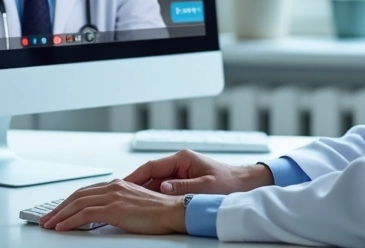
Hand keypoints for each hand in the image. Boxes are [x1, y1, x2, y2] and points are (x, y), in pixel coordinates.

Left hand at [38, 179, 185, 233]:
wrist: (174, 212)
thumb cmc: (159, 211)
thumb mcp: (134, 204)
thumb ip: (118, 205)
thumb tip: (102, 214)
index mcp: (118, 184)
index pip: (86, 192)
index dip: (69, 202)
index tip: (58, 211)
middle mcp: (114, 187)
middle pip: (78, 196)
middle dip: (59, 208)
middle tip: (46, 219)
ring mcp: (114, 196)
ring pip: (78, 204)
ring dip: (60, 215)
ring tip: (49, 224)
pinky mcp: (116, 209)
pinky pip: (86, 215)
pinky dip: (70, 221)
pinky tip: (62, 227)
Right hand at [124, 149, 273, 194]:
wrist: (245, 184)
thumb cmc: (229, 183)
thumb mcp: (205, 186)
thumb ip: (183, 187)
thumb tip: (163, 188)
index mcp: (183, 159)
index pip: (151, 166)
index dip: (134, 176)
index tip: (121, 184)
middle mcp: (180, 163)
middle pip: (150, 174)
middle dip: (135, 185)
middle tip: (119, 196)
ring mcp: (181, 172)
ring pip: (156, 182)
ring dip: (144, 192)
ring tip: (130, 203)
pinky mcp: (184, 181)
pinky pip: (164, 188)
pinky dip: (155, 196)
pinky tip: (148, 205)